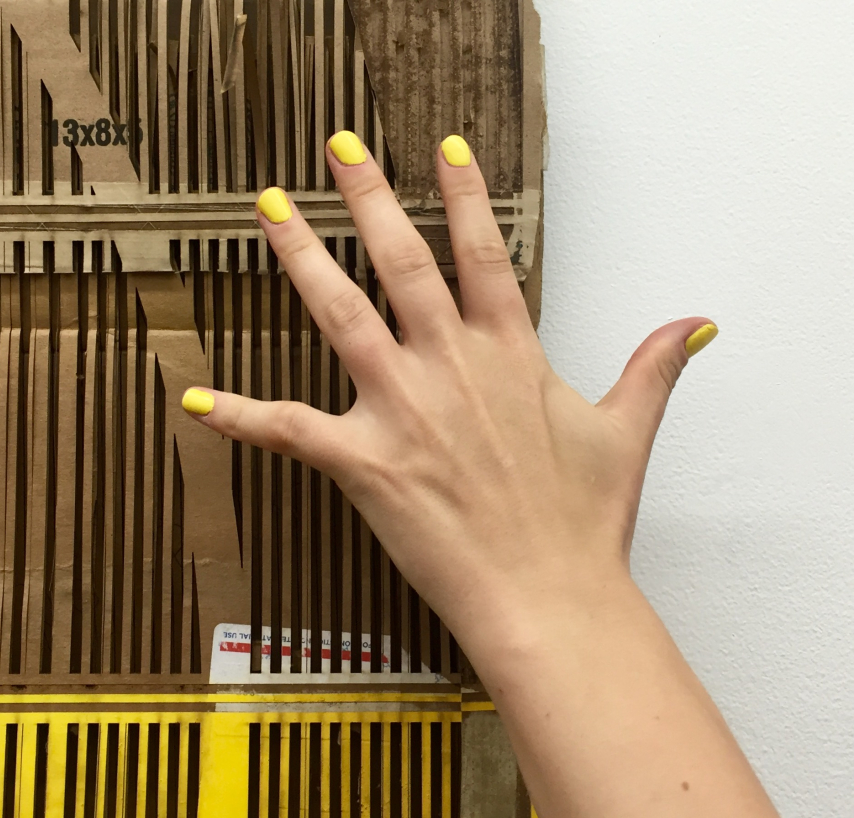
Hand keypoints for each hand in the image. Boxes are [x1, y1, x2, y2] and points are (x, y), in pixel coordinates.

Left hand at [181, 133, 717, 647]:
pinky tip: (193, 396)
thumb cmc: (582, 525)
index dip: (463, 196)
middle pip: (403, 260)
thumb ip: (652, 368)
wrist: (552, 599)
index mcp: (510, 354)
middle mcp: (452, 366)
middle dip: (367, 196)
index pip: (483, 253)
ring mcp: (404, 409)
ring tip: (268, 211)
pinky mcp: (365, 462)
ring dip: (301, 258)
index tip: (442, 150)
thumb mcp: (625, 433)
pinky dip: (237, 413)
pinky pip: (288, 429)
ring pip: (342, 314)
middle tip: (336, 148)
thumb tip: (694, 325)